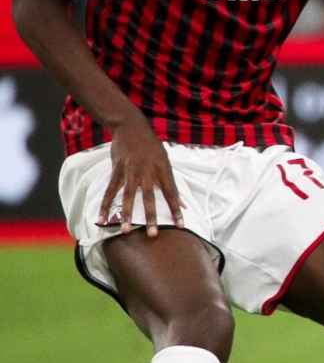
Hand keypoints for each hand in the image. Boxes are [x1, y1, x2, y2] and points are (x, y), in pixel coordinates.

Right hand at [99, 116, 183, 237]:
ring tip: (125, 230)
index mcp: (163, 170)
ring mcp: (130, 171)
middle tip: (153, 235)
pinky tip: (101, 218)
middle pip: (150, 198)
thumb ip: (172, 184)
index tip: (182, 225)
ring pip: (128, 196)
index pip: (171, 193)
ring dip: (126, 214)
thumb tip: (184, 204)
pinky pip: (109, 190)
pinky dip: (104, 205)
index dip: (176, 209)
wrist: (132, 127)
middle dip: (151, 217)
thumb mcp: (166, 162)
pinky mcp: (116, 170)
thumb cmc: (152, 147)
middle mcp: (147, 172)